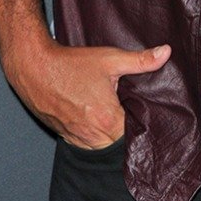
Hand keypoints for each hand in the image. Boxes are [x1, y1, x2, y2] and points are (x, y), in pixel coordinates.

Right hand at [3, 40, 170, 149]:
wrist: (34, 68)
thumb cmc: (71, 64)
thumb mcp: (110, 59)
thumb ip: (140, 60)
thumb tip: (166, 53)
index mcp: (107, 119)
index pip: (135, 134)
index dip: (142, 123)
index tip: (145, 111)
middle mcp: (92, 135)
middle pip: (119, 143)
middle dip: (126, 129)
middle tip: (130, 111)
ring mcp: (76, 138)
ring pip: (102, 147)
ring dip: (110, 135)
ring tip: (114, 116)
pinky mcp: (64, 136)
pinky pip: (86, 144)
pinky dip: (93, 136)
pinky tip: (96, 120)